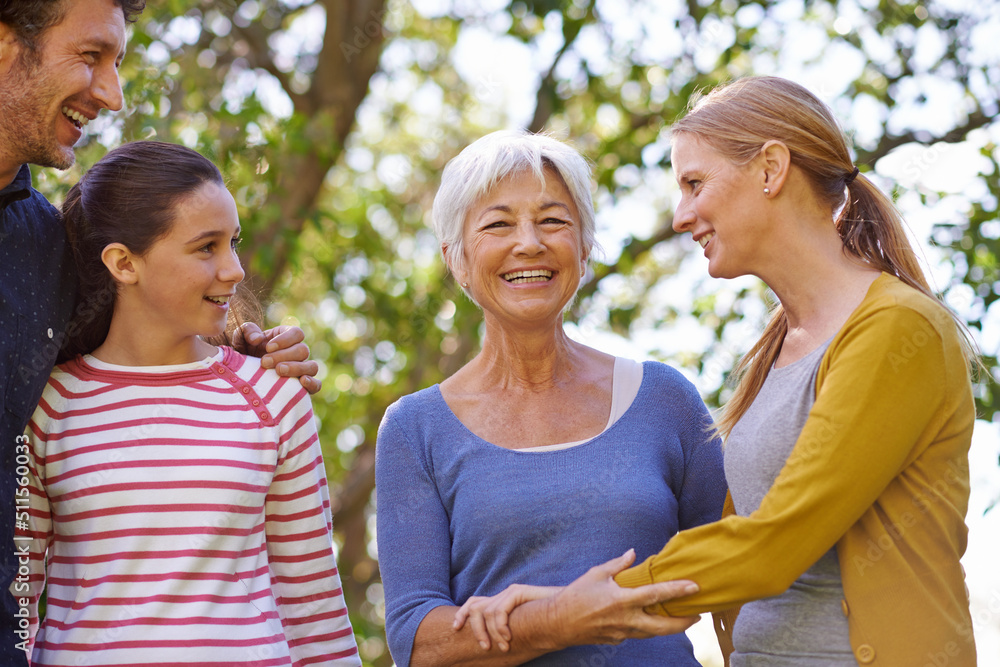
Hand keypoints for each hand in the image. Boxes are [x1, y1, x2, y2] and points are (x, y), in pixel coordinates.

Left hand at [234, 323, 320, 393]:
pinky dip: (312, 383)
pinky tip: (301, 382)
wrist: (241, 378)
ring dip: (297, 368)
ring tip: (278, 371)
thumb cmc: (244, 354)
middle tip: (264, 362)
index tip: (268, 347)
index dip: (285, 339)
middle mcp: (298, 353)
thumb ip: (247, 332)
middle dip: (284, 355)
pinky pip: (316, 385)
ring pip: (312, 366)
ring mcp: (302, 370)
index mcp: (287, 337)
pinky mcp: (303, 388)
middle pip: (303, 350)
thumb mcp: (241, 339)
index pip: (297, 333)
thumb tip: (257, 339)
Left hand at [453, 585, 561, 650]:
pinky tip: (509, 638)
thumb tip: (490, 646)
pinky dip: (501, 627)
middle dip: (475, 629)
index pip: (474, 602)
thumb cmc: (547, 624)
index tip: (455, 629)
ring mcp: (511, 592)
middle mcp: (503, 594)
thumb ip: (506, 631)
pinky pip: (500, 610)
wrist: (570, 612)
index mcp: (501, 602)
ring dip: (492, 633)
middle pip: (475, 606)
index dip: (461, 614)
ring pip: (486, 612)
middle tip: (485, 647)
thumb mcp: (521, 629)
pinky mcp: (519, 592)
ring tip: (503, 646)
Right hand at [463, 549, 699, 652]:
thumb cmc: (577, 595)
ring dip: (669, 627)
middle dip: (684, 622)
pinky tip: (650, 620)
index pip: (656, 595)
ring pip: (653, 633)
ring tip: (682, 618)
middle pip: (663, 627)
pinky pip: (637, 634)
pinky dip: (646, 627)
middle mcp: (625, 620)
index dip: (677, 591)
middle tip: (698, 615)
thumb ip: (618, 564)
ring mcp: (622, 634)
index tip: (695, 587)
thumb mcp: (597, 573)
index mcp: (622, 600)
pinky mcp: (617, 641)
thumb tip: (634, 553)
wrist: (558, 622)